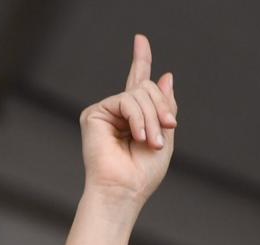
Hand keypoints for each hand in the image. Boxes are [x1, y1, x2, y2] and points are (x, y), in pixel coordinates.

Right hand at [78, 34, 177, 209]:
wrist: (124, 190)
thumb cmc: (143, 173)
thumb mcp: (165, 135)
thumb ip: (165, 106)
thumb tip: (166, 75)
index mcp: (135, 117)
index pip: (137, 83)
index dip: (140, 60)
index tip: (140, 40)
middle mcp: (118, 112)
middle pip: (147, 87)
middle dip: (161, 108)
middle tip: (166, 130)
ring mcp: (105, 112)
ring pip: (138, 93)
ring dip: (151, 118)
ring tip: (151, 141)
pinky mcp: (93, 114)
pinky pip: (125, 101)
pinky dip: (137, 117)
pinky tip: (137, 136)